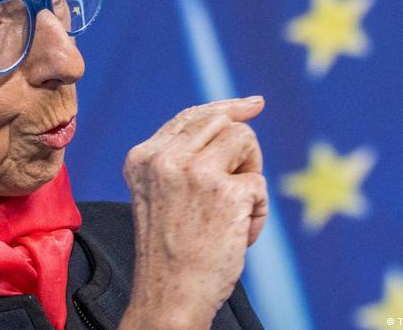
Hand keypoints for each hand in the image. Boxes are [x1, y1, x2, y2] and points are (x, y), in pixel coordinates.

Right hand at [119, 97, 267, 329]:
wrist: (170, 298)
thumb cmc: (171, 256)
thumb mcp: (159, 195)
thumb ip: (181, 160)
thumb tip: (233, 121)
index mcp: (143, 158)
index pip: (191, 116)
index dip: (227, 108)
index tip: (254, 104)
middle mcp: (164, 158)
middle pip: (223, 121)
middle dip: (242, 150)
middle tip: (239, 189)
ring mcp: (194, 172)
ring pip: (244, 140)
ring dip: (251, 176)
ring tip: (236, 215)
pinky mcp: (225, 191)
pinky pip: (259, 182)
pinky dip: (259, 212)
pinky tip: (239, 236)